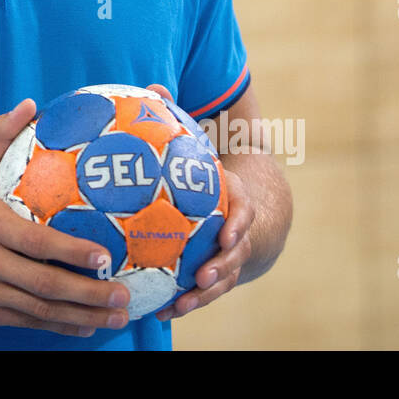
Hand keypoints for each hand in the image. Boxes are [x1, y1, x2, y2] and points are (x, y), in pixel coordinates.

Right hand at [0, 98, 131, 336]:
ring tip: (116, 314)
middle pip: (44, 284)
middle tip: (122, 293)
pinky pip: (28, 323)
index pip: (35, 243)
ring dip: (82, 315)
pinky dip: (59, 327)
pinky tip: (86, 325)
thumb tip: (29, 105)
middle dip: (88, 293)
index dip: (71, 252)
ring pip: (40, 310)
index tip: (104, 257)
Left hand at [144, 83, 254, 321]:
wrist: (247, 211)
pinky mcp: (213, 276)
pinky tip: (159, 311)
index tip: (227, 232)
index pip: (245, 212)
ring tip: (179, 304)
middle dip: (223, 266)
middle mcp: (237, 234)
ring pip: (220, 281)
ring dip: (202, 294)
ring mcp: (227, 258)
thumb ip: (179, 119)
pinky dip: (184, 302)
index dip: (239, 223)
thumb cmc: (213, 175)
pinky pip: (201, 293)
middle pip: (236, 254)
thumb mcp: (203, 148)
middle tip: (204, 275)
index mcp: (237, 203)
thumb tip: (151, 88)